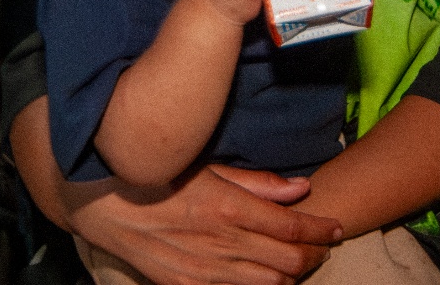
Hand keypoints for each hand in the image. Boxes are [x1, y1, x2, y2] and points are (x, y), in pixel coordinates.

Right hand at [70, 165, 341, 284]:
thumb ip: (257, 181)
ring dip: (292, 274)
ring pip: (269, 284)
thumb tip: (300, 188)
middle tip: (324, 245)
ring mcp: (204, 270)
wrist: (103, 203)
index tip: (337, 227)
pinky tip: (266, 276)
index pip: (293, 226)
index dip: (322, 229)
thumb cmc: (158, 174)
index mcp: (229, 207)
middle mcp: (221, 243)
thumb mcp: (208, 166)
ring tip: (301, 262)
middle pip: (288, 261)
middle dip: (314, 255)